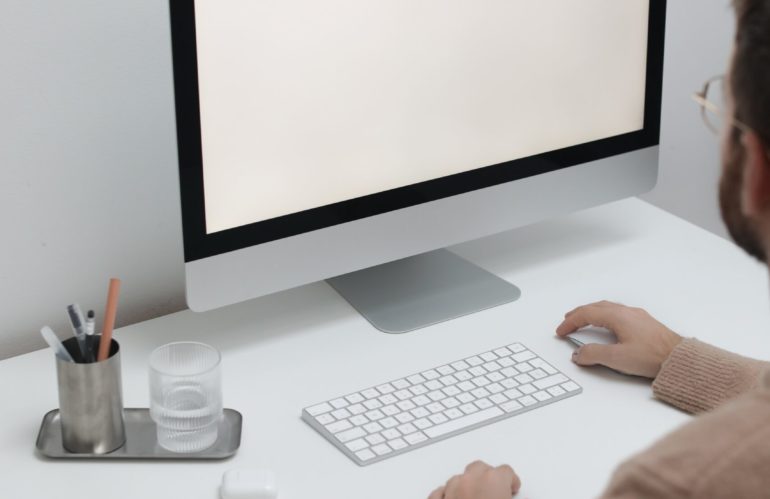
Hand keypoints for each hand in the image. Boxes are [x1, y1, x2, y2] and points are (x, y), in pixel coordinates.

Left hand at [429, 461, 520, 498]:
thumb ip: (510, 495)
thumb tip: (510, 494)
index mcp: (493, 480)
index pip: (507, 471)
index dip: (511, 481)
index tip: (512, 489)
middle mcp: (470, 480)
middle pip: (480, 467)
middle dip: (487, 477)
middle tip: (494, 491)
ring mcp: (451, 489)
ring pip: (459, 478)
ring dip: (467, 485)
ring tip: (474, 498)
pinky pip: (440, 492)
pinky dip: (446, 495)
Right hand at [556, 301, 681, 377]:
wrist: (679, 358)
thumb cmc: (653, 356)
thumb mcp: (617, 358)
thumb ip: (593, 354)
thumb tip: (579, 353)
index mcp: (618, 317)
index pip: (586, 314)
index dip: (570, 322)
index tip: (561, 330)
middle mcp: (627, 312)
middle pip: (596, 307)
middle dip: (579, 314)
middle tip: (568, 321)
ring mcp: (637, 316)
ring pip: (608, 308)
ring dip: (592, 313)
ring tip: (584, 320)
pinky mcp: (645, 323)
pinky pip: (618, 312)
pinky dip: (604, 316)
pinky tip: (608, 325)